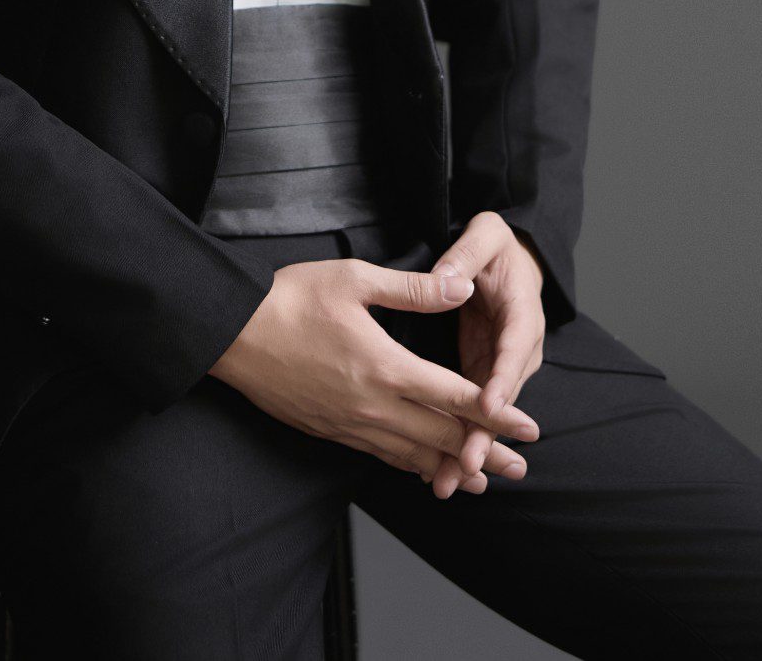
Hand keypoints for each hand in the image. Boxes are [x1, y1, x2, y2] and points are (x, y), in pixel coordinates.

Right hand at [208, 256, 534, 490]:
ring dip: (452, 467)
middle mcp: (373, 405)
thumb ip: (413, 290)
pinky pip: (382, 456)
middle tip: (522, 467)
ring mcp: (351, 424)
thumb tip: (461, 288)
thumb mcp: (355, 280)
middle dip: (485, 452)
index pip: (454, 396)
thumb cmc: (291, 299)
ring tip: (484, 481)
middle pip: (441, 437)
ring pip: (413, 455)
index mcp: (386, 366)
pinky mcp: (331, 430)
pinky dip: (412, 466)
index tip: (528, 426)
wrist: (233, 335)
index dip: (495, 413)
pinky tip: (425, 469)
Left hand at [421, 212, 545, 497]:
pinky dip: (459, 438)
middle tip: (464, 464)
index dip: (503, 380)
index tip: (487, 405)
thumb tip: (449, 278)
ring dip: (470, 447)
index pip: (514, 350)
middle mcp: (518, 349)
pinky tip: (440, 467)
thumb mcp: (485, 236)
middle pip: (503, 396)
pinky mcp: (484, 374)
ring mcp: (502, 365)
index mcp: (522, 314)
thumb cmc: (496, 245)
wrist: (510, 258)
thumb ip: (467, 255)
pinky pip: (474, 411)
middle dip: (485, 433)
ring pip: (489, 413)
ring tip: (448, 480)